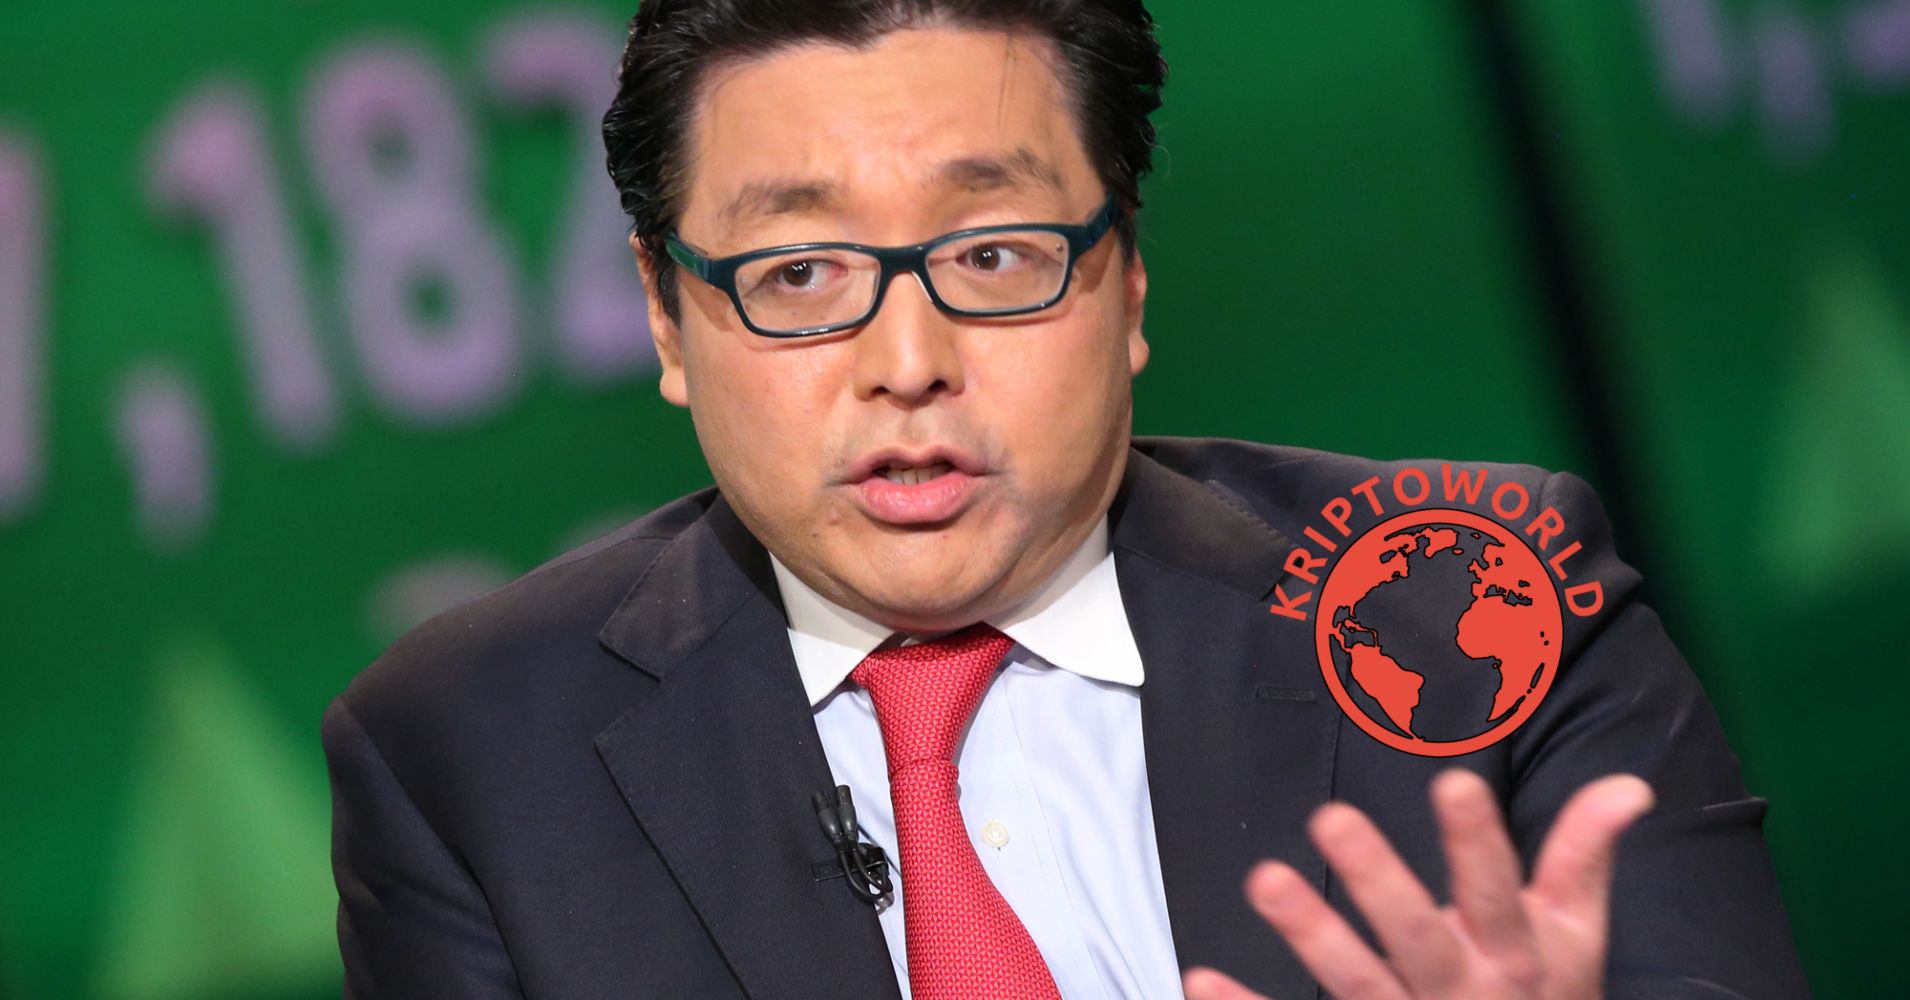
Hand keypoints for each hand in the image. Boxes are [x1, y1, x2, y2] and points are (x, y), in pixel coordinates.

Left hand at [1182, 769, 1653, 999]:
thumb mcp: (1575, 940)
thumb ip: (1583, 858)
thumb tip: (1628, 785)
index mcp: (1515, 958)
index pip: (1498, 893)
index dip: (1479, 843)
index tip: (1453, 780)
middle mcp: (1462, 994)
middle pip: (1419, 938)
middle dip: (1380, 883)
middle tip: (1332, 816)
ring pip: (1357, 985)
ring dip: (1311, 934)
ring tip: (1263, 879)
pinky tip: (1201, 979)